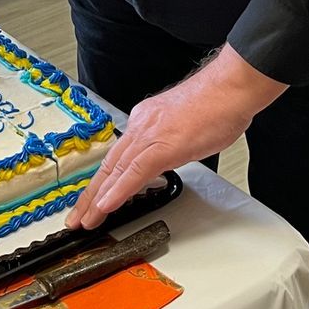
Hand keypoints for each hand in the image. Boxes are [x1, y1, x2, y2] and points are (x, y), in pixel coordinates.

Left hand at [67, 45, 287, 230]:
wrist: (231, 87)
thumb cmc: (219, 101)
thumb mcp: (185, 123)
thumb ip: (172, 138)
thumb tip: (171, 152)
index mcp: (146, 119)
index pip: (117, 155)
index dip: (102, 180)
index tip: (94, 198)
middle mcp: (142, 125)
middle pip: (109, 165)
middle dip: (90, 195)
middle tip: (77, 217)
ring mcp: (150, 134)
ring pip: (116, 171)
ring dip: (97, 200)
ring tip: (86, 220)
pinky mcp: (162, 146)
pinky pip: (134, 174)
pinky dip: (118, 192)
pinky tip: (106, 208)